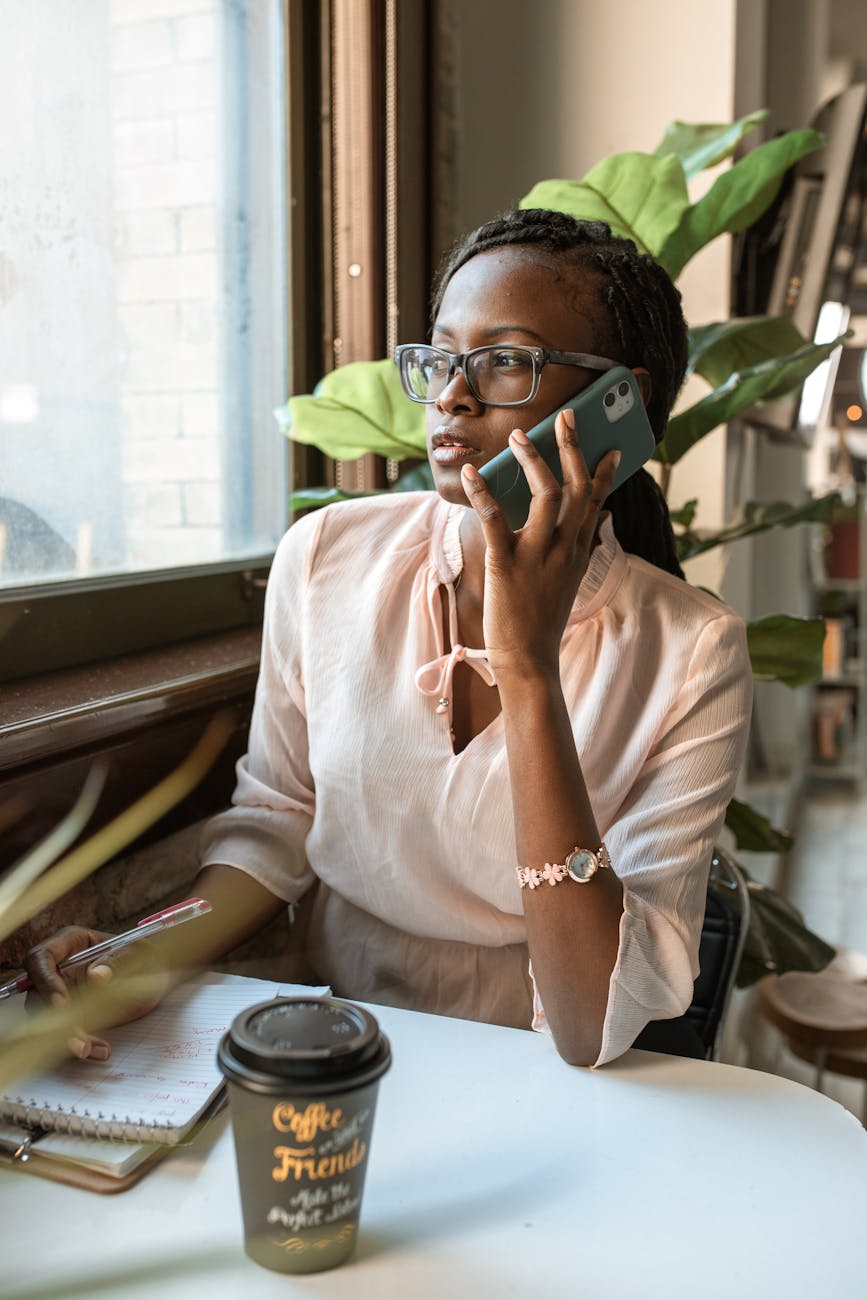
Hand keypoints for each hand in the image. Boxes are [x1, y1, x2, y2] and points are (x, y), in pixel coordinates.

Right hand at [24, 926, 168, 1060]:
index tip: (62, 1004)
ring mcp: (63, 991)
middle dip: (53, 1020)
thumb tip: (96, 976)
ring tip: (89, 1049)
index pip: (41, 957)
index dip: (46, 981)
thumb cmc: (144, 956)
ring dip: (66, 1037)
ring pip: (47, 1019)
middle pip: (38, 994)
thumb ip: (117, 960)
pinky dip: (81, 1044)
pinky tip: (100, 1050)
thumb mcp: (136, 954)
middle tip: (76, 1039)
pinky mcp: (71, 1014)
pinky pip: (65, 1032)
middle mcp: (60, 967)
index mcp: (71, 942)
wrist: (157, 977)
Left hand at [461, 407, 620, 678]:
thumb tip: (576, 530)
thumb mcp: (565, 585)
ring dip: (533, 460)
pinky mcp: (507, 564)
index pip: (597, 503)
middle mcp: (565, 549)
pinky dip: (483, 492)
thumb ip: (570, 554)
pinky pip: (495, 519)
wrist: (529, 662)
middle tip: (565, 418)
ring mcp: (538, 555)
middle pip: (577, 488)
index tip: (611, 447)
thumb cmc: (540, 624)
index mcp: (578, 553)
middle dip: (572, 449)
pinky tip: (472, 474)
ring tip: (518, 435)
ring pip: (546, 495)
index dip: (604, 473)